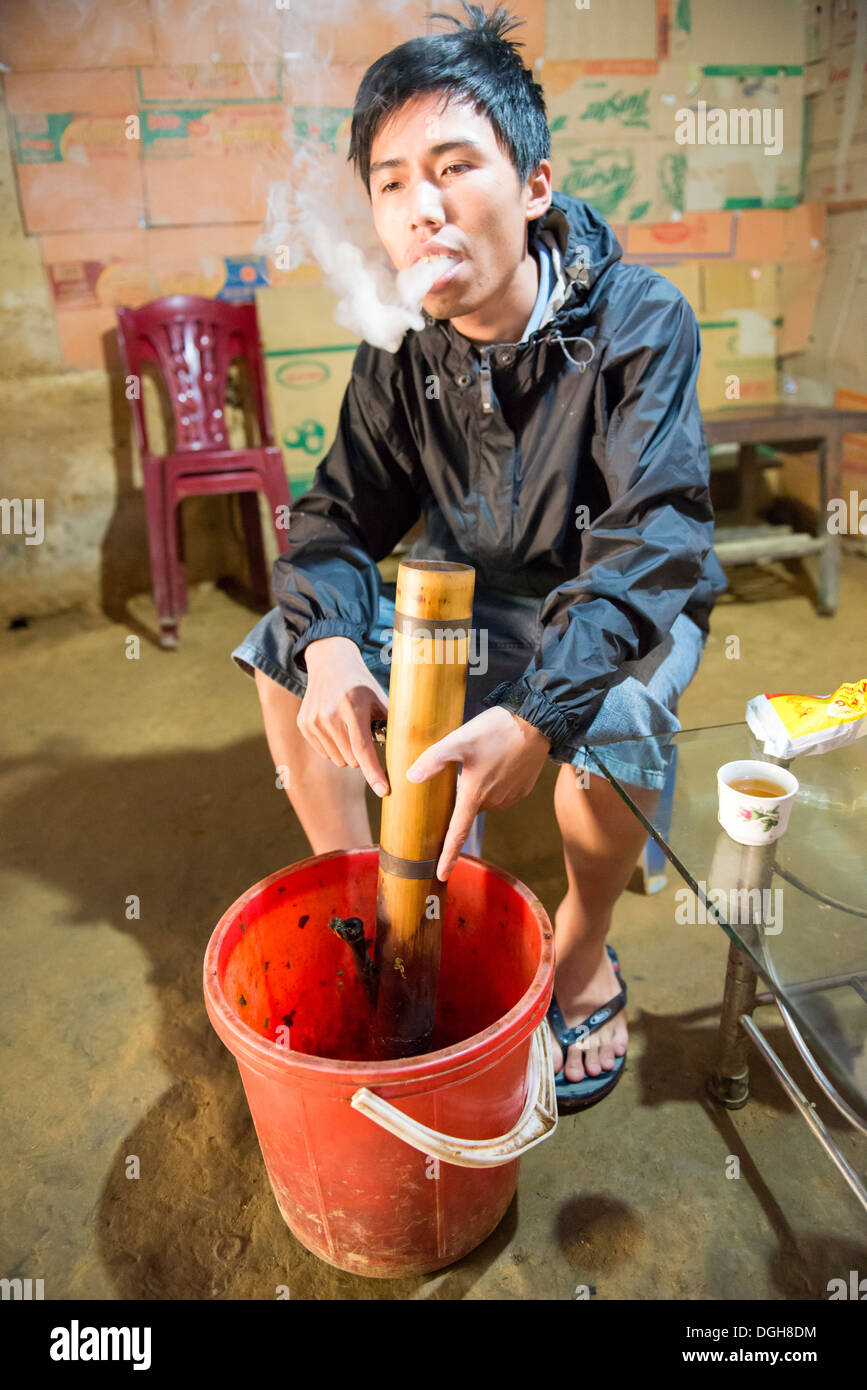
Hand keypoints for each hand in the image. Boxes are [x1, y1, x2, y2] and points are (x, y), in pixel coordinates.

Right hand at [300, 636, 389, 795]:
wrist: (329, 661)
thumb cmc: (361, 683)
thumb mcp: (380, 697)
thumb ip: (391, 724)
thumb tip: (409, 752)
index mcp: (352, 707)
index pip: (363, 749)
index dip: (375, 773)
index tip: (384, 791)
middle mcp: (329, 716)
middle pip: (352, 759)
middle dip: (363, 756)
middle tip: (364, 734)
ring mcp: (313, 722)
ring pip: (338, 760)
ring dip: (348, 753)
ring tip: (350, 728)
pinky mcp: (303, 725)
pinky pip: (324, 753)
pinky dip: (334, 748)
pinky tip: (336, 728)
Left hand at [405, 706, 550, 880]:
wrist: (537, 722)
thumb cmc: (496, 730)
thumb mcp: (459, 740)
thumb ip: (434, 759)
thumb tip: (411, 778)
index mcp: (475, 794)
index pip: (458, 833)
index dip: (448, 856)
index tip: (441, 875)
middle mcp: (494, 801)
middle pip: (469, 808)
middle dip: (462, 798)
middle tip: (460, 772)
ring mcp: (511, 796)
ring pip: (485, 798)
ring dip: (478, 786)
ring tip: (480, 759)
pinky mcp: (523, 788)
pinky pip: (502, 791)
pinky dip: (494, 781)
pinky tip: (496, 760)